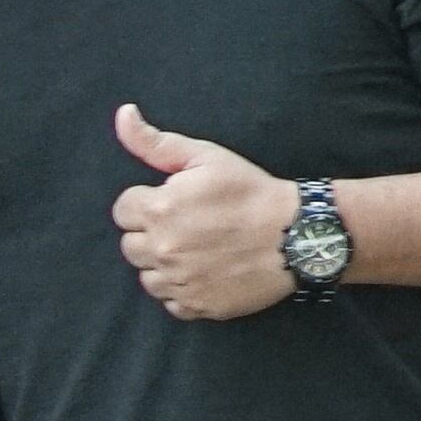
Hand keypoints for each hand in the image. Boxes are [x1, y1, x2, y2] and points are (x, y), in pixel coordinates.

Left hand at [111, 104, 298, 320]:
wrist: (297, 234)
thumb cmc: (250, 191)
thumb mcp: (204, 157)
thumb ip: (154, 142)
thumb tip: (123, 114)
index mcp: (158, 210)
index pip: (123, 211)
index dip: (147, 204)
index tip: (175, 203)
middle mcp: (162, 249)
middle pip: (131, 246)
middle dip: (152, 234)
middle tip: (188, 226)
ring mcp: (180, 281)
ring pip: (148, 277)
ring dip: (163, 265)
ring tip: (198, 250)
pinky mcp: (198, 305)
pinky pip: (171, 302)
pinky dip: (182, 290)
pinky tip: (205, 272)